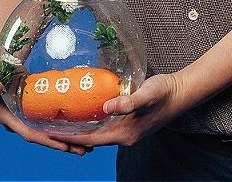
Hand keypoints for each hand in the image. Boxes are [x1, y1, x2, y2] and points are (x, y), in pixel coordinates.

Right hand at [0, 51, 92, 155]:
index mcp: (5, 116)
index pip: (28, 133)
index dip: (47, 140)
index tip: (65, 146)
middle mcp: (15, 121)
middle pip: (41, 137)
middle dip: (61, 145)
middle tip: (84, 150)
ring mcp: (23, 117)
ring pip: (45, 132)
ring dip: (64, 139)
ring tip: (85, 145)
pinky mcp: (31, 110)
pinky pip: (46, 122)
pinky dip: (60, 127)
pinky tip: (76, 127)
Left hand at [46, 73, 186, 148]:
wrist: (181, 92)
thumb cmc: (165, 92)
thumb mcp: (147, 94)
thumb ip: (128, 102)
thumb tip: (107, 107)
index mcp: (125, 134)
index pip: (91, 140)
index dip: (70, 138)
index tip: (51, 133)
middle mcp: (125, 136)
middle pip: (91, 139)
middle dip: (71, 136)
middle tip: (49, 127)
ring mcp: (128, 130)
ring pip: (98, 133)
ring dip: (81, 130)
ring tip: (62, 122)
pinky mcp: (130, 122)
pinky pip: (106, 126)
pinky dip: (92, 123)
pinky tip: (85, 112)